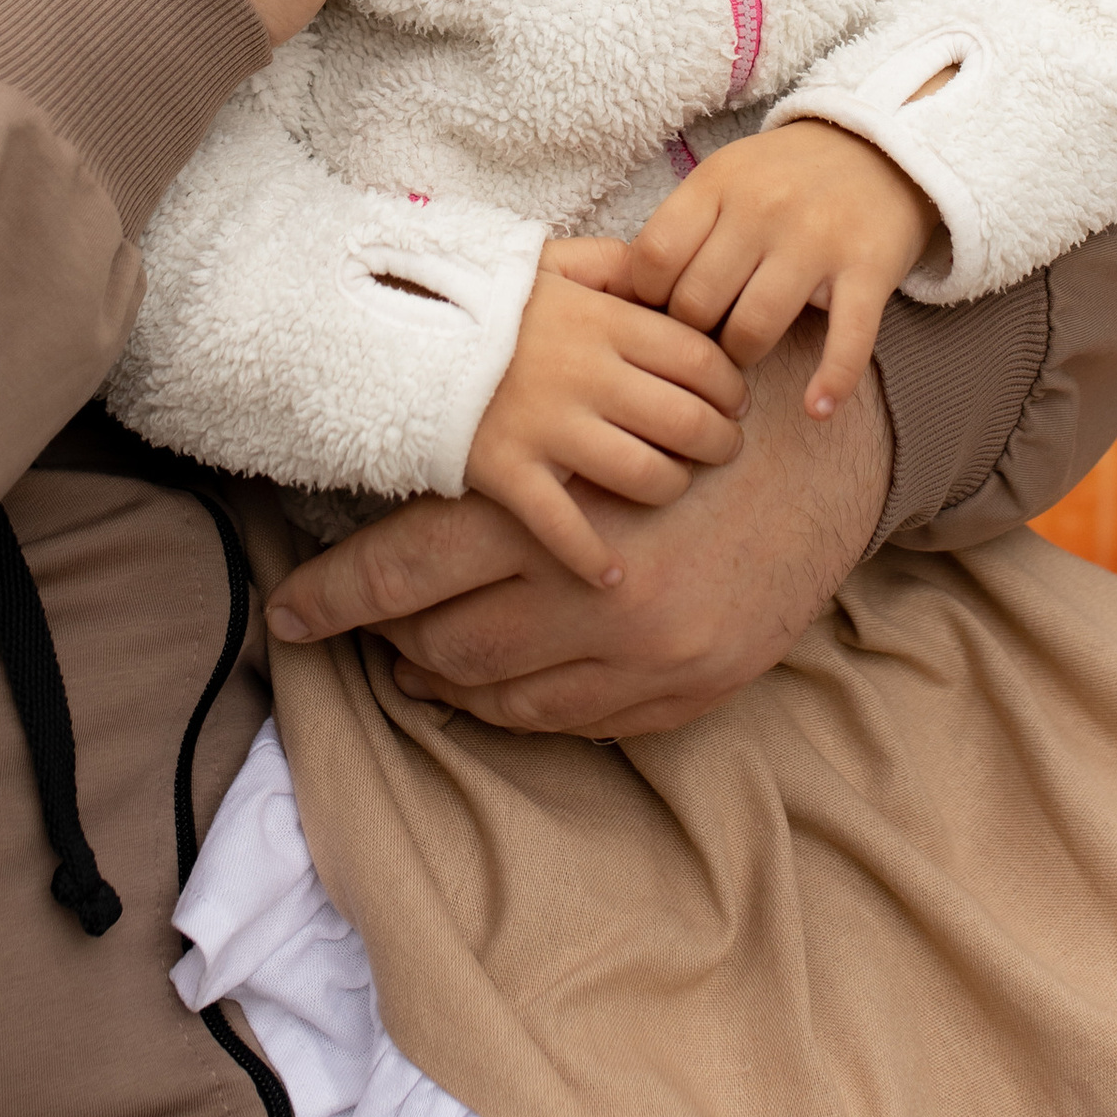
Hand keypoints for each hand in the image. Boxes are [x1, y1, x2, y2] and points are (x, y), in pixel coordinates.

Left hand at [269, 321, 892, 737]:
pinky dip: (514, 709)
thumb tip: (401, 458)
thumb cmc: (695, 400)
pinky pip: (569, 722)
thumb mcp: (598, 395)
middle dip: (386, 639)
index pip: (406, 569)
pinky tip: (492, 685)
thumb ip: (506, 436)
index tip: (286, 614)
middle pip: (441, 641)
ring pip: (498, 693)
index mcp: (554, 510)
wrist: (830, 448)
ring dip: (442, 680)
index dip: (334, 597)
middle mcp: (590, 595)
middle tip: (355, 626)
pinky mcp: (683, 688)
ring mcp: (640, 656)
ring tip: (412, 660)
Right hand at [462, 268, 743, 586]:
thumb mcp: (555, 262)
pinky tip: (614, 576)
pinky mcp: (505, 471)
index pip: (700, 359)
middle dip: (720, 442)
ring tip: (674, 486)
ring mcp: (546, 426)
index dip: (731, 387)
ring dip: (672, 488)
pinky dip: (593, 560)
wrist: (399, 330)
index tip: (734, 402)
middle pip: (686, 421)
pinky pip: (563, 528)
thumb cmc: (489, 301)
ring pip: (644, 475)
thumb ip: (617, 263)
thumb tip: (672, 277)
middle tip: (724, 449)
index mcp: (604, 321)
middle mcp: (585, 374)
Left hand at [623, 126, 933, 420]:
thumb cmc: (784, 177)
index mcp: (717, 183)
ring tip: (746, 354)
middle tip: (706, 338)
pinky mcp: (869, 268)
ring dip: (743, 357)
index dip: (649, 299)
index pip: (654, 260)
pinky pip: (846, 340)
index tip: (665, 309)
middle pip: (697, 304)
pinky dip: (832, 382)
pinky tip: (817, 408)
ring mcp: (817, 240)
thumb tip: (632, 301)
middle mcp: (762, 208)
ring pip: (754, 329)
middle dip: (693, 335)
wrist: (879, 148)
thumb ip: (681, 228)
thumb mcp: (724, 177)